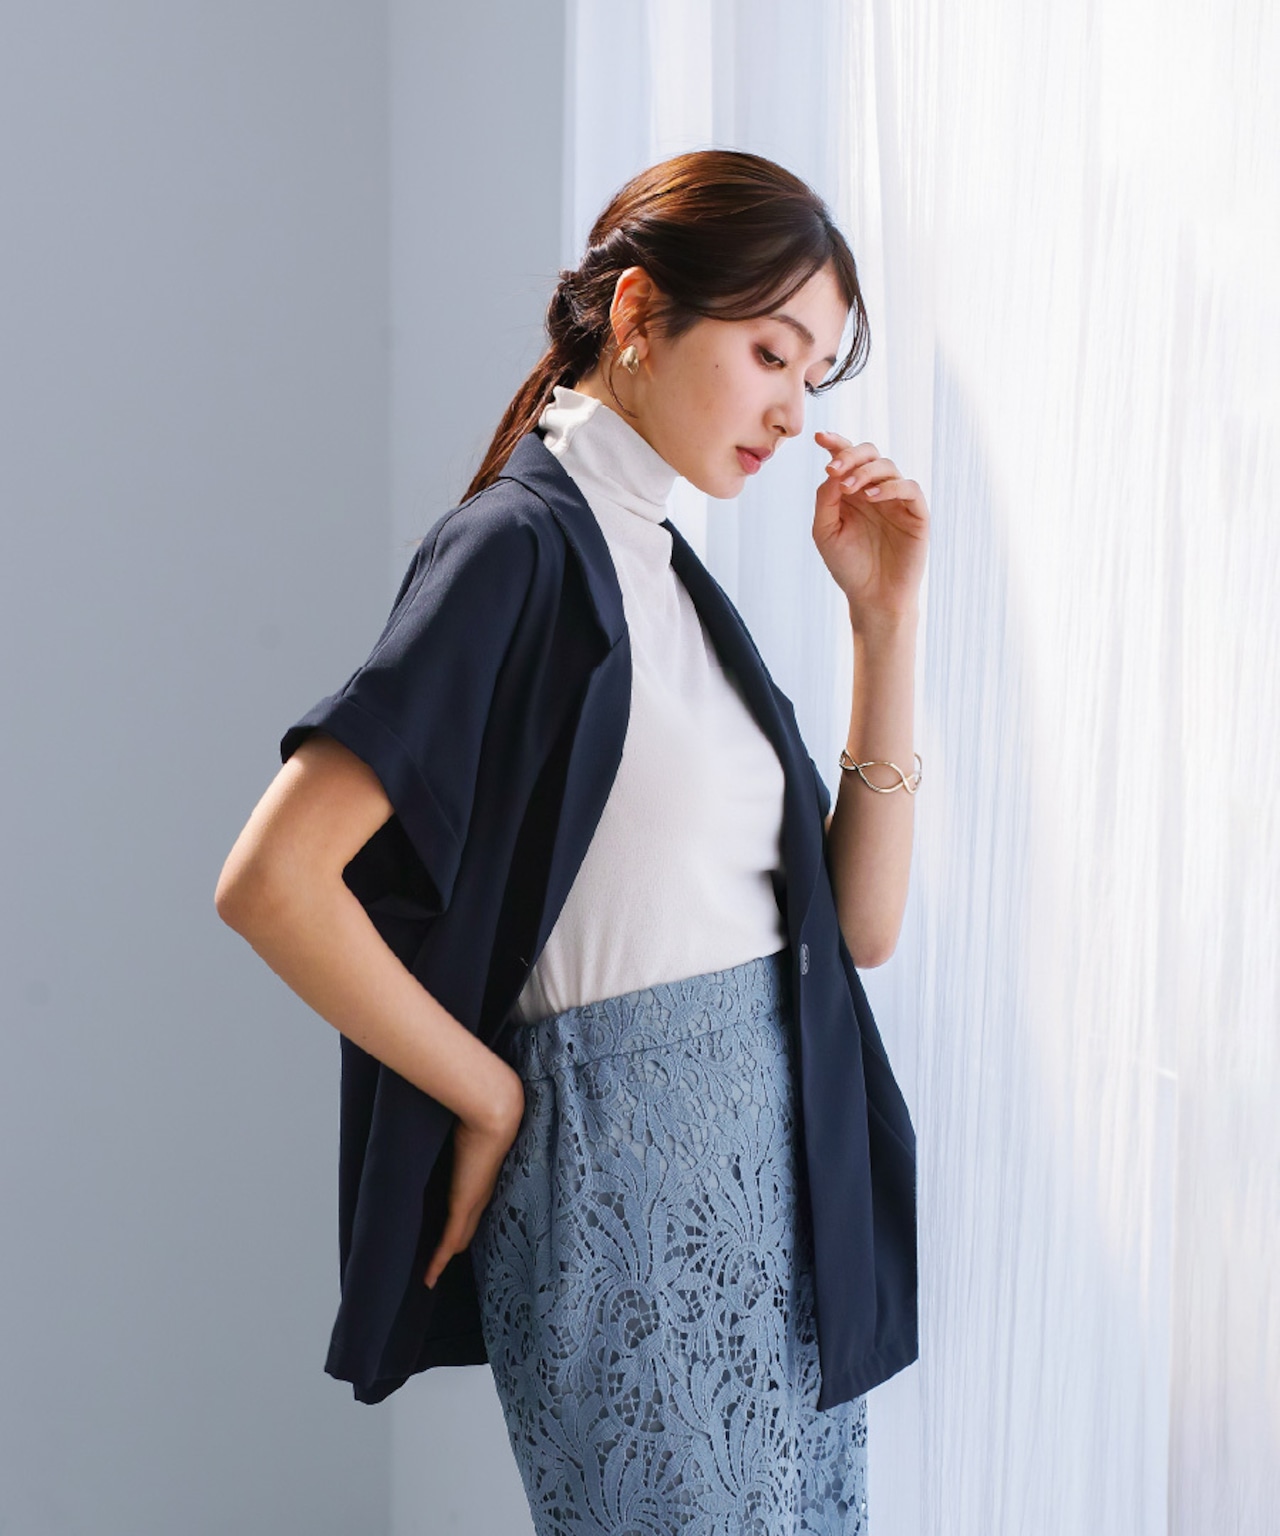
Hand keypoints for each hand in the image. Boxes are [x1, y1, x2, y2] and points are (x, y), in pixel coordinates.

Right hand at [423, 1072, 524, 1289]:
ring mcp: (473, 1199)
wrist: (495, 1107)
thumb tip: (440, 1105)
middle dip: (455, 1242)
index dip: (463, 1218)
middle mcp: (481, 1189)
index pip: (472, 1203)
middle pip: (468, 1226)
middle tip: (439, 1259)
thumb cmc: (481, 1104)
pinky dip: (438, 1261)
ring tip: (431, 1273)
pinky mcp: (464, 1204)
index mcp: (484, 1171)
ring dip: (444, 1254)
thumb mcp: (462, 1117)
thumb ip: (451, 1118)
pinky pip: (449, 1241)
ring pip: (458, 1237)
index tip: (452, 1229)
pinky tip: (429, 1278)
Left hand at [812, 431, 928, 633]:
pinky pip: (910, 488)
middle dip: (851, 456)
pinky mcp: (916, 514)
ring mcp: (897, 501)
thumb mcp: (826, 530)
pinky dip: (891, 487)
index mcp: (853, 492)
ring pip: (888, 467)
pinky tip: (872, 497)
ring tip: (849, 488)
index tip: (819, 438)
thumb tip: (832, 470)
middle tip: (835, 470)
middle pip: (869, 454)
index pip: (846, 458)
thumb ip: (826, 499)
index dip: (836, 443)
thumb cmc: (848, 566)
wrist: (872, 597)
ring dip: (866, 472)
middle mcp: (876, 491)